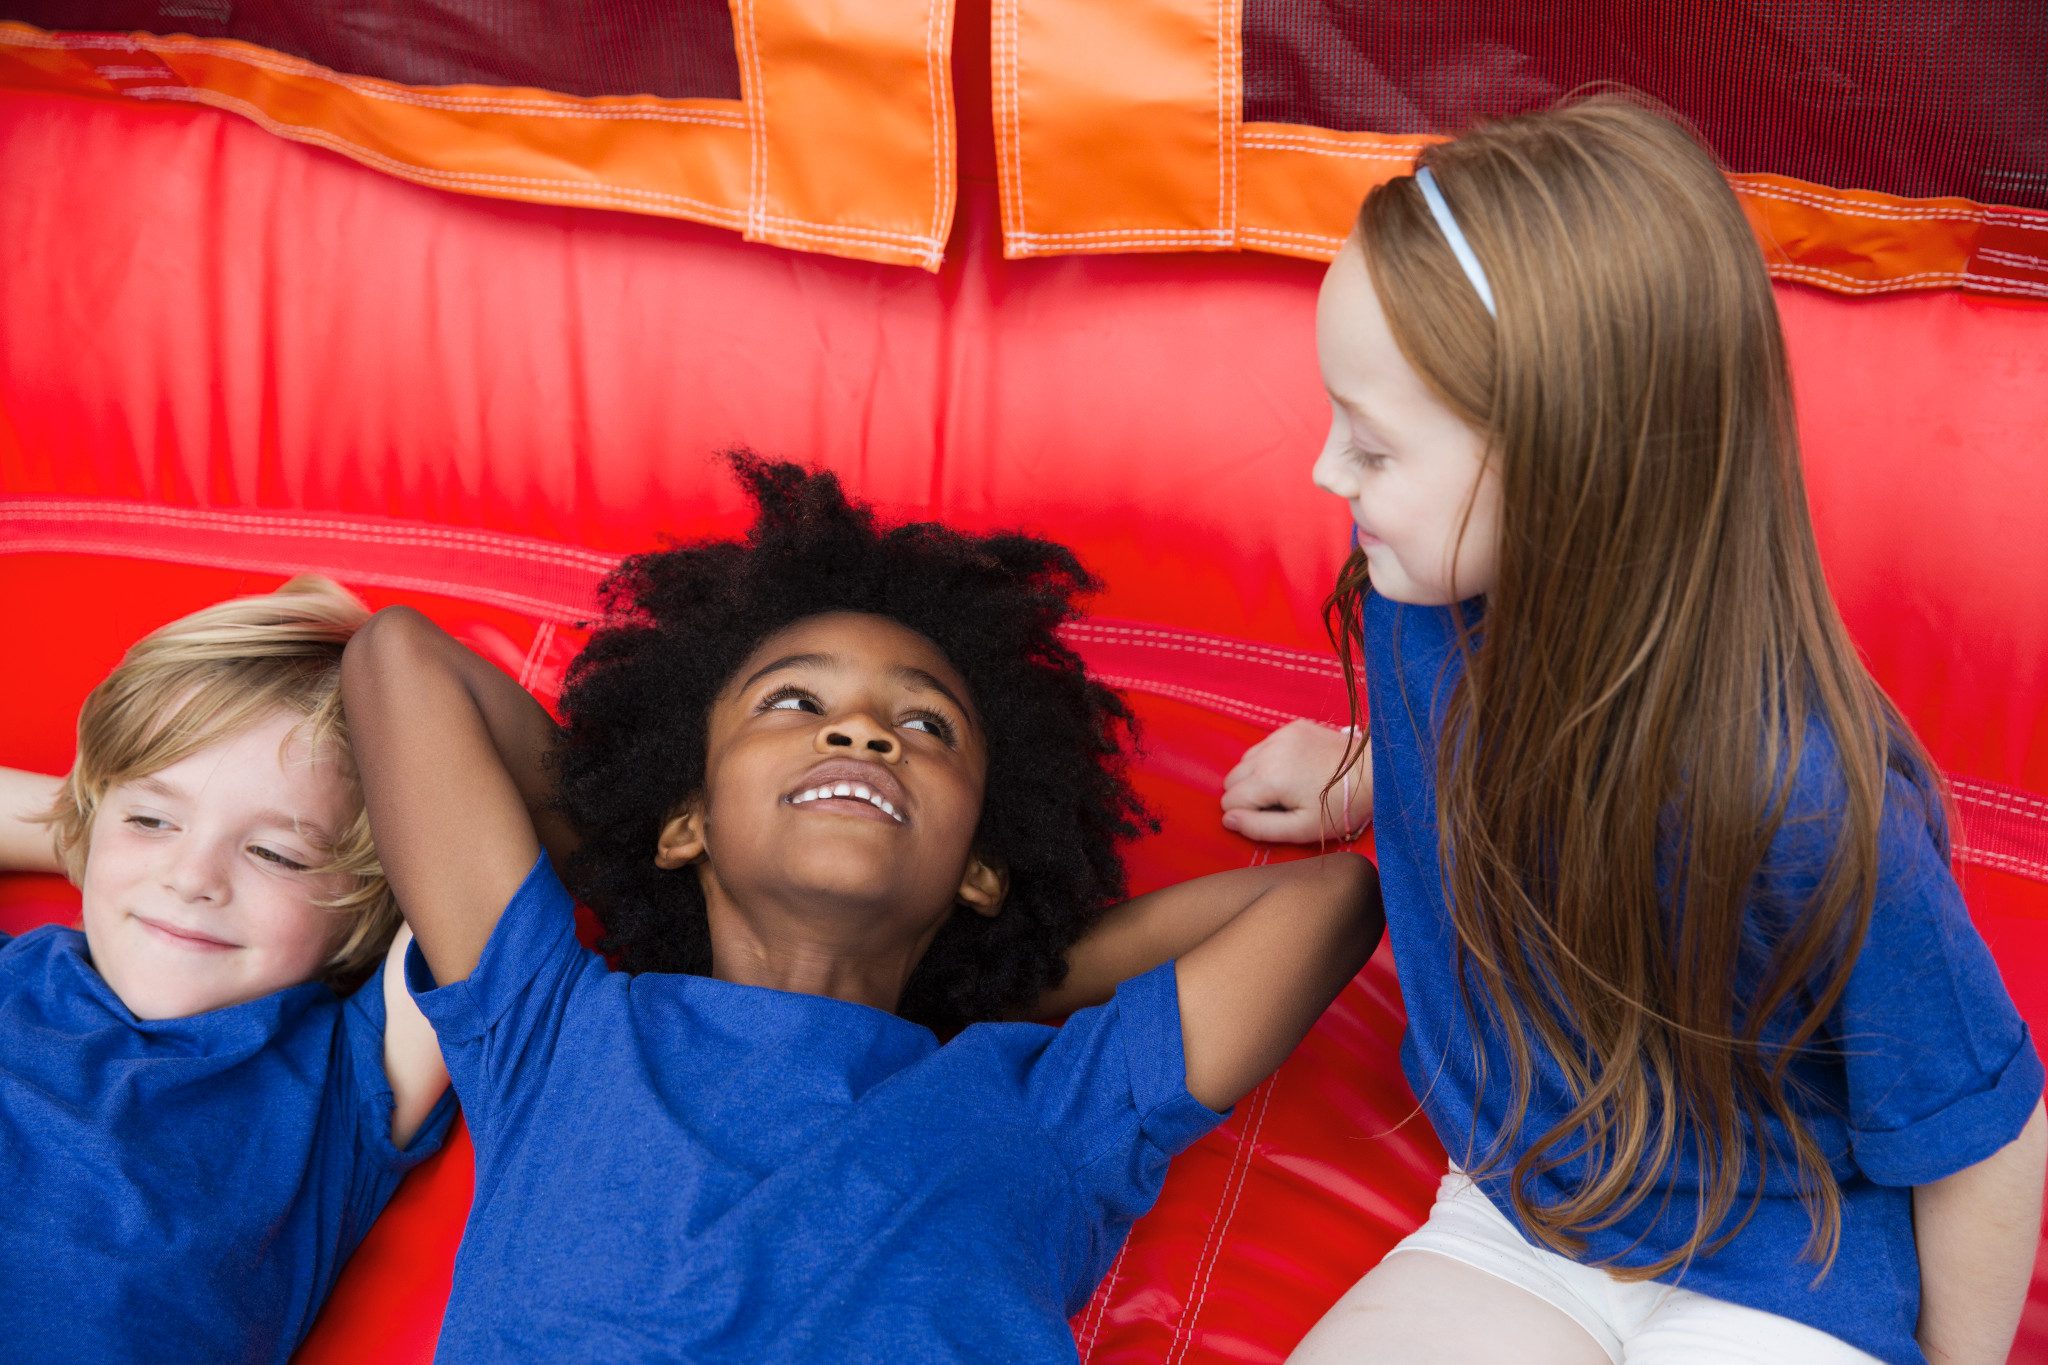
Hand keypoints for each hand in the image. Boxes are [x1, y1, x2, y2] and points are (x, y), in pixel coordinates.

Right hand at [1221, 721, 1370, 843]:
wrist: (1373, 773)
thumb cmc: (1339, 807)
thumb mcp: (1301, 829)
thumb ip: (1259, 827)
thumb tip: (1227, 820)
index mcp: (1268, 779)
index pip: (1230, 800)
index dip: (1244, 815)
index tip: (1270, 818)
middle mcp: (1268, 752)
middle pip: (1232, 778)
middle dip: (1247, 795)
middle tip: (1277, 805)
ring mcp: (1280, 735)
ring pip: (1245, 760)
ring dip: (1255, 776)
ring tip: (1285, 788)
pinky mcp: (1292, 727)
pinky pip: (1264, 745)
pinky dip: (1269, 759)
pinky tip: (1293, 769)